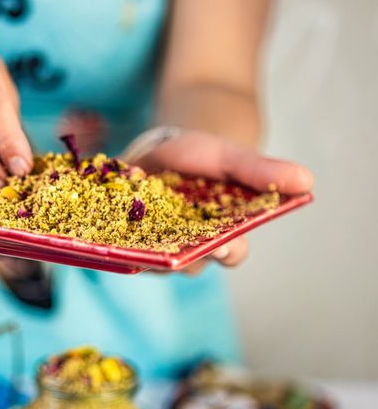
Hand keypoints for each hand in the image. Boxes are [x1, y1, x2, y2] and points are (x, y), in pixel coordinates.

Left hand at [122, 127, 313, 273]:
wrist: (164, 145)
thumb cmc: (204, 159)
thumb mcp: (232, 158)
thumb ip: (262, 172)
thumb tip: (308, 180)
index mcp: (218, 236)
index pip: (229, 254)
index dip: (228, 252)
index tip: (226, 245)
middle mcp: (184, 247)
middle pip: (183, 263)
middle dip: (178, 256)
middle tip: (170, 249)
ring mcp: (149, 243)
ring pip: (146, 257)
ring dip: (139, 246)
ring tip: (132, 225)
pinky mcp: (117, 234)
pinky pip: (113, 240)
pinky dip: (109, 228)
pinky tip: (99, 213)